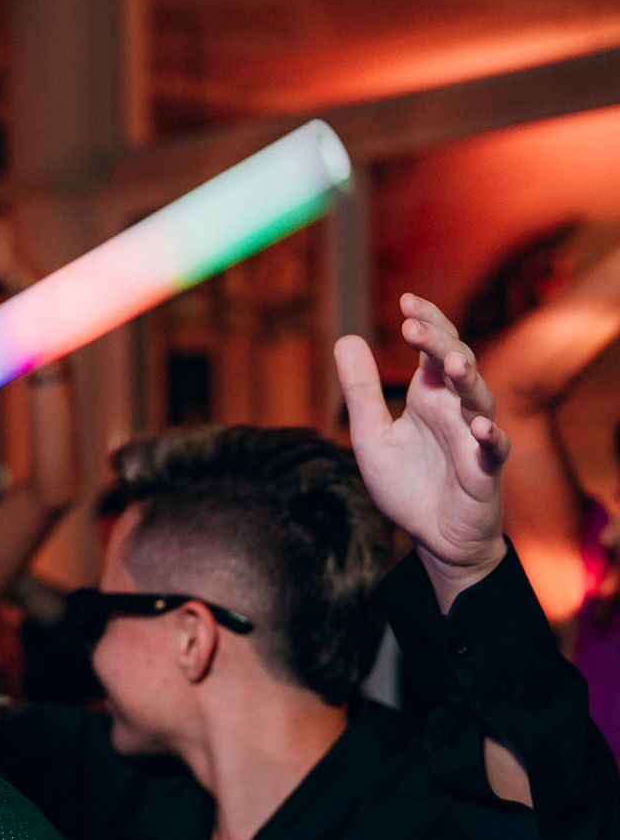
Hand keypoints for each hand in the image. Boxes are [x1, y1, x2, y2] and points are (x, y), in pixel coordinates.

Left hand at [336, 294, 509, 605]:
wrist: (434, 538)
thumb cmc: (407, 483)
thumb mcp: (372, 436)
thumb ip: (360, 391)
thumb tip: (345, 337)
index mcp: (429, 396)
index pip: (433, 349)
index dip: (426, 324)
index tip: (407, 301)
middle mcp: (455, 410)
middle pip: (457, 364)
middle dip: (439, 344)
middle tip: (414, 328)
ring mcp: (474, 438)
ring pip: (479, 400)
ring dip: (467, 381)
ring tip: (451, 365)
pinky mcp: (485, 471)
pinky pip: (494, 450)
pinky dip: (489, 436)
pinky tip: (478, 427)